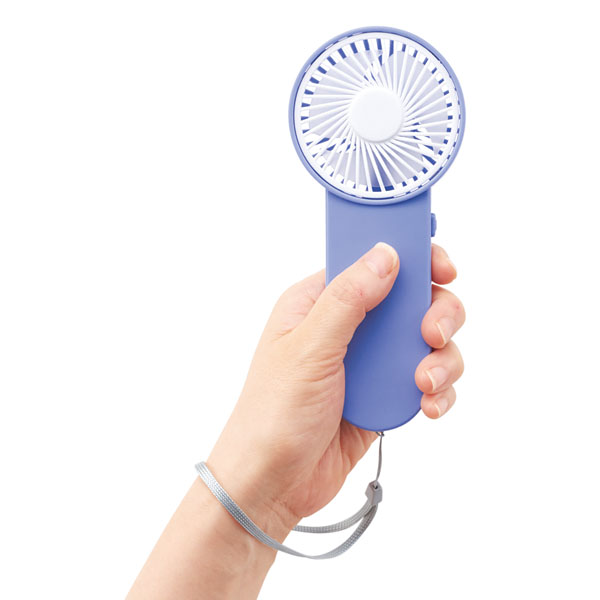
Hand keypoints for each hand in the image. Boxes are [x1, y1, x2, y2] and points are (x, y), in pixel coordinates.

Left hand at [207, 242, 464, 537]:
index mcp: (319, 303)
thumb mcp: (308, 348)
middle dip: (436, 314)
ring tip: (424, 384)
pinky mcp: (383, 395)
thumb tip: (386, 254)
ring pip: (426, 342)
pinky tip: (427, 406)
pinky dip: (437, 391)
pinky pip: (426, 380)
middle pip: (412, 300)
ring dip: (440, 359)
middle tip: (432, 335)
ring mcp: (369, 363)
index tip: (442, 269)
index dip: (412, 259)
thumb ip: (348, 299)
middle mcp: (348, 327)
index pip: (372, 263)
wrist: (273, 483)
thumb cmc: (273, 414)